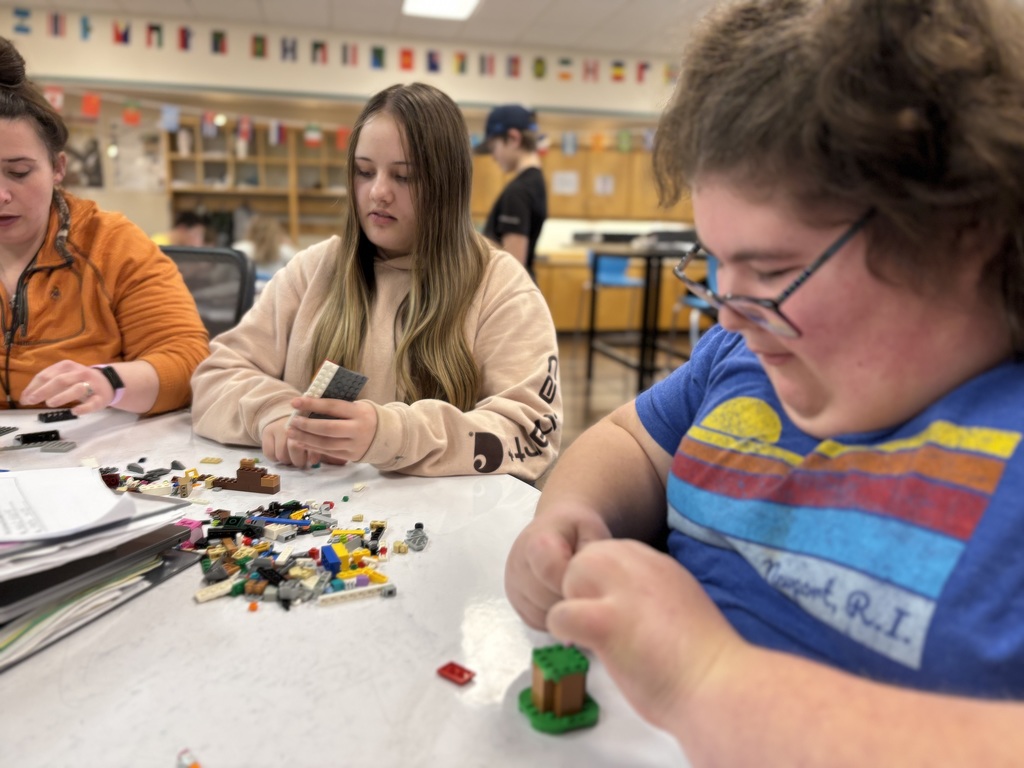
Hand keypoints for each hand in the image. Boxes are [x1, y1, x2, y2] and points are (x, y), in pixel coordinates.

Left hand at [20, 360, 114, 414]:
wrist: (108, 382)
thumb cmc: (79, 380)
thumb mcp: (63, 377)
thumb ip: (45, 385)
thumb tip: (25, 397)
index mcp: (67, 366)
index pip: (47, 375)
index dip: (34, 386)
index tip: (25, 398)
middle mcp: (80, 373)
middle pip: (61, 380)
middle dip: (44, 390)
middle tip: (32, 401)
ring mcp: (92, 385)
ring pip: (77, 389)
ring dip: (62, 396)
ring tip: (50, 404)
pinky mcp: (100, 398)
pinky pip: (93, 403)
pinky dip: (84, 408)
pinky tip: (75, 412)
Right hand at [261, 416, 315, 467]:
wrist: (285, 421)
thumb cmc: (304, 433)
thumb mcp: (313, 439)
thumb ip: (315, 450)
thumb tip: (313, 461)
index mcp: (307, 424)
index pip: (309, 442)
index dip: (312, 454)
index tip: (313, 461)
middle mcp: (291, 423)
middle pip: (294, 448)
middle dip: (298, 460)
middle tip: (300, 459)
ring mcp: (278, 426)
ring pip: (281, 455)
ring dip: (287, 460)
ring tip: (290, 456)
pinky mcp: (267, 431)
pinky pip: (269, 454)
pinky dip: (274, 458)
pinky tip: (279, 453)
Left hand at [285, 396, 376, 463]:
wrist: (385, 435)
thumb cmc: (363, 416)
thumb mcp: (356, 406)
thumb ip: (337, 406)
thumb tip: (308, 404)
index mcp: (359, 412)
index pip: (332, 407)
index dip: (312, 404)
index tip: (295, 402)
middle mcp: (358, 429)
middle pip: (328, 428)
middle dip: (307, 425)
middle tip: (293, 421)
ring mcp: (355, 445)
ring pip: (325, 443)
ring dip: (305, 438)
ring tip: (291, 432)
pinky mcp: (351, 456)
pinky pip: (328, 452)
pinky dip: (312, 447)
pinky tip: (301, 442)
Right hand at [504, 505, 611, 629]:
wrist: (554, 526)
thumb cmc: (575, 529)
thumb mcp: (591, 531)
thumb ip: (591, 557)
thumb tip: (587, 590)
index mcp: (536, 543)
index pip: (550, 572)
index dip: (573, 582)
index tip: (590, 581)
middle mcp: (517, 565)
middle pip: (546, 599)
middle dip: (571, 599)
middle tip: (587, 588)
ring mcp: (513, 586)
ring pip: (542, 616)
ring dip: (563, 611)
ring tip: (575, 591)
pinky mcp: (515, 602)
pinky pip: (537, 622)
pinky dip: (554, 617)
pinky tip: (563, 598)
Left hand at [546, 539, 745, 732]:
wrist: (718, 685)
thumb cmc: (704, 659)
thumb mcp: (679, 603)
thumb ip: (651, 595)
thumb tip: (625, 605)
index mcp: (659, 563)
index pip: (611, 553)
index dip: (603, 583)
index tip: (613, 611)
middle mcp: (639, 566)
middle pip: (585, 558)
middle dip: (583, 589)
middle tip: (597, 626)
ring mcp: (620, 590)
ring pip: (569, 577)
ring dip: (574, 606)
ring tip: (592, 638)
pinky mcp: (604, 621)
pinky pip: (560, 615)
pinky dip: (564, 633)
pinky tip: (587, 649)